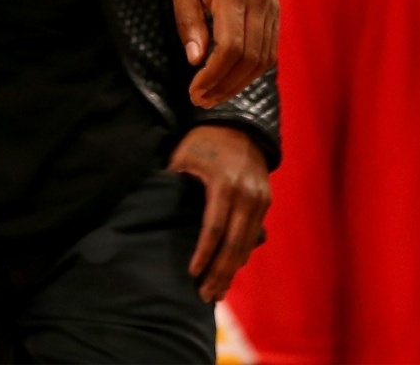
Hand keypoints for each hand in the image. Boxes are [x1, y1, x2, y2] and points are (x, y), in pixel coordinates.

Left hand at [167, 125, 270, 302]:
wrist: (239, 123)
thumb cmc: (202, 141)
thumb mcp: (183, 157)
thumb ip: (173, 186)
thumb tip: (154, 212)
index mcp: (224, 184)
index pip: (213, 228)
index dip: (203, 253)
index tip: (192, 274)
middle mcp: (246, 195)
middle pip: (233, 244)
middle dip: (220, 272)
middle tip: (206, 296)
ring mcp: (259, 199)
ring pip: (246, 244)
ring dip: (232, 270)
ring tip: (218, 291)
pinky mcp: (266, 202)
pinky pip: (253, 235)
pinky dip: (241, 254)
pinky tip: (230, 269)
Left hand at [170, 0, 277, 106]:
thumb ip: (188, 21)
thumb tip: (195, 60)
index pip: (231, 50)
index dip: (213, 76)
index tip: (194, 90)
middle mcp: (260, 3)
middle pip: (250, 60)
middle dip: (225, 85)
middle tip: (201, 99)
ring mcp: (272, 5)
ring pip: (264, 58)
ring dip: (240, 81)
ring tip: (214, 93)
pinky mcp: (276, 7)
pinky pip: (270, 46)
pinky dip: (253, 67)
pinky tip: (232, 75)